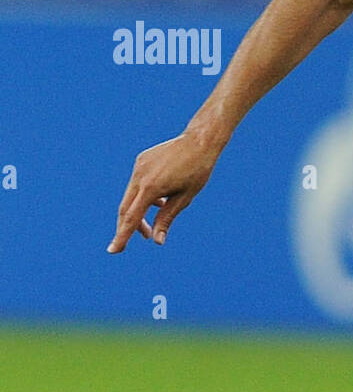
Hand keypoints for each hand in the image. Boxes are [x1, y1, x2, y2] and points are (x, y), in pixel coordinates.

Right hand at [108, 130, 217, 252]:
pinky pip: (137, 183)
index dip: (122, 236)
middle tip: (144, 238)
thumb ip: (167, 219)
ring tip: (153, 224)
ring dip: (138, 211)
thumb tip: (158, 241)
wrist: (199, 141)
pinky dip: (143, 196)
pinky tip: (158, 201)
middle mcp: (140, 176)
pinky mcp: (141, 160)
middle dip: (130, 226)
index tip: (113, 250)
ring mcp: (139, 166)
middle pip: (126, 208)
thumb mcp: (184, 198)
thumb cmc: (197, 171)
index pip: (131, 218)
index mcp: (150, 187)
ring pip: (131, 195)